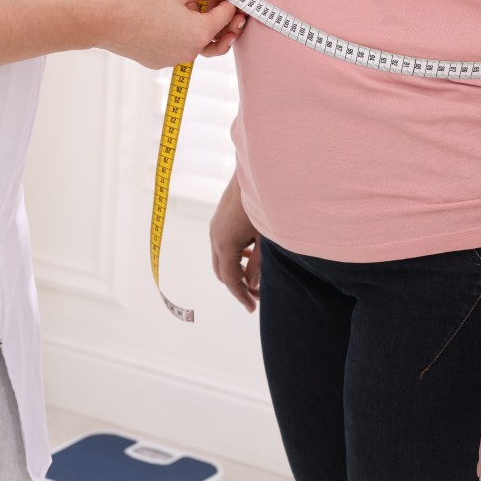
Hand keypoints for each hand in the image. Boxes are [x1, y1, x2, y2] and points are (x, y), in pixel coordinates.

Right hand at [100, 0, 237, 68]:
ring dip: (199, 29)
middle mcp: (191, 51)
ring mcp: (175, 60)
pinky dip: (179, 37)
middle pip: (215, 35)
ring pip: (195, 43)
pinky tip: (169, 21)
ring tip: (195, 12)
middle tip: (223, 6)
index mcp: (200, 32)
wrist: (106, 22)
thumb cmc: (140, 2)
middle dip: (222, 21)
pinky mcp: (159, 63)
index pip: (227, 16)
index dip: (231, 2)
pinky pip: (177, 48)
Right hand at [210, 174, 259, 311]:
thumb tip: (252, 285)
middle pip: (221, 272)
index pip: (230, 280)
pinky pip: (221, 246)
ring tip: (254, 277)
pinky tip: (249, 255)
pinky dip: (232, 257)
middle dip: (237, 286)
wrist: (256, 172)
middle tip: (256, 296)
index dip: (241, 296)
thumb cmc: (265, 204)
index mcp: (225, 244)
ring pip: (220, 259)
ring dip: (234, 271)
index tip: (252, 308)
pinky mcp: (218, 219)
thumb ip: (259, 265)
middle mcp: (215, 237)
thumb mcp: (266, 239)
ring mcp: (214, 227)